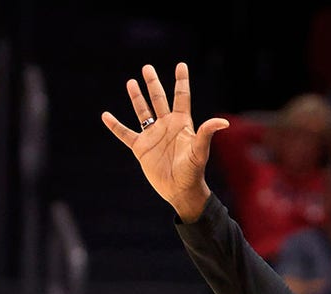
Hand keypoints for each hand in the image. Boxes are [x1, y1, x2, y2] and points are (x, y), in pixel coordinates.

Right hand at [101, 63, 229, 220]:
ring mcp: (153, 136)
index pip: (181, 97)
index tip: (181, 65)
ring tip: (131, 82)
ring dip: (137, 98)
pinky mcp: (141, 148)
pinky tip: (106, 115)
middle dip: (153, 83)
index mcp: (182, 124)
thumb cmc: (193, 172)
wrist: (180, 191)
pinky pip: (125, 133)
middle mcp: (166, 126)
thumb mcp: (200, 151)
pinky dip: (115, 125)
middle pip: (159, 99)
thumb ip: (207, 134)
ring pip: (143, 112)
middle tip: (147, 67)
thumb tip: (223, 122)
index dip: (181, 81)